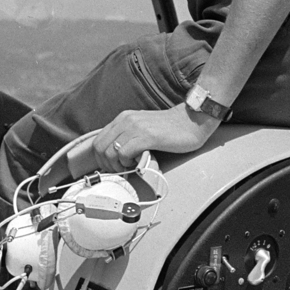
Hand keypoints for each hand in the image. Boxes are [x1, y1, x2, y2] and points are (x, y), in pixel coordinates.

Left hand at [86, 104, 219, 173]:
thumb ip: (127, 137)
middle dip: (107, 165)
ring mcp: (136, 127)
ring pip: (110, 152)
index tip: (113, 168)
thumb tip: (114, 155)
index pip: (98, 141)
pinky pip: (124, 153)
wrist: (191, 121)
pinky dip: (127, 163)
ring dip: (118, 166)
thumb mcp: (142, 128)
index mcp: (123, 118)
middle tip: (121, 171)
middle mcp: (126, 120)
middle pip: (100, 148)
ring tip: (131, 167)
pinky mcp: (147, 136)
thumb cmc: (169, 129)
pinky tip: (138, 163)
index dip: (101, 159)